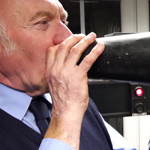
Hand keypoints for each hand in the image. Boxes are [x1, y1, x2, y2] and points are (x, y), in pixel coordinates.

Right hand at [44, 33, 103, 149]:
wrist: (66, 113)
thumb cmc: (63, 102)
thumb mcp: (54, 85)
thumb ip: (59, 74)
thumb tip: (68, 68)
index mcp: (50, 71)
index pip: (52, 50)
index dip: (61, 42)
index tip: (69, 39)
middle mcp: (57, 69)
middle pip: (64, 46)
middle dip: (74, 38)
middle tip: (82, 36)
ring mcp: (67, 72)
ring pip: (76, 50)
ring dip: (85, 41)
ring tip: (92, 37)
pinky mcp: (79, 76)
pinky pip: (88, 59)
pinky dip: (95, 51)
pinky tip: (100, 47)